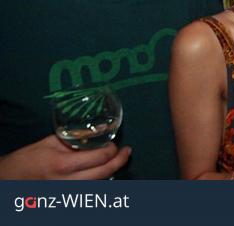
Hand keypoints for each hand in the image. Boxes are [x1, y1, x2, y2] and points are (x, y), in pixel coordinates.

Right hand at [0, 135, 130, 179]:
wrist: (11, 179)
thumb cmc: (29, 158)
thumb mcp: (51, 142)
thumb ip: (74, 137)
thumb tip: (98, 130)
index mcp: (63, 164)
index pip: (99, 158)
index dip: (112, 151)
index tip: (116, 144)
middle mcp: (68, 181)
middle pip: (105, 173)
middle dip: (120, 161)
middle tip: (127, 152)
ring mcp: (68, 192)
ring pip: (100, 184)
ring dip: (112, 172)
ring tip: (118, 160)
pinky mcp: (68, 198)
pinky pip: (91, 190)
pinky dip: (100, 181)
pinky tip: (104, 171)